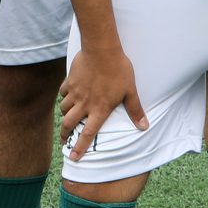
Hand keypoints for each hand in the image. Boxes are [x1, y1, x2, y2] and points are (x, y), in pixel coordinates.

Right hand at [58, 44, 144, 162]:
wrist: (102, 50)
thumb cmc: (119, 70)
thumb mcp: (130, 91)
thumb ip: (135, 110)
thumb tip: (144, 127)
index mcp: (99, 109)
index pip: (88, 133)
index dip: (80, 147)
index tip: (73, 157)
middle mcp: (84, 104)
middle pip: (68, 124)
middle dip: (64, 134)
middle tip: (64, 140)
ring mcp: (75, 92)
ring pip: (64, 108)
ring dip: (65, 115)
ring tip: (68, 117)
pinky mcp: (70, 80)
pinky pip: (63, 92)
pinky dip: (64, 96)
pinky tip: (68, 95)